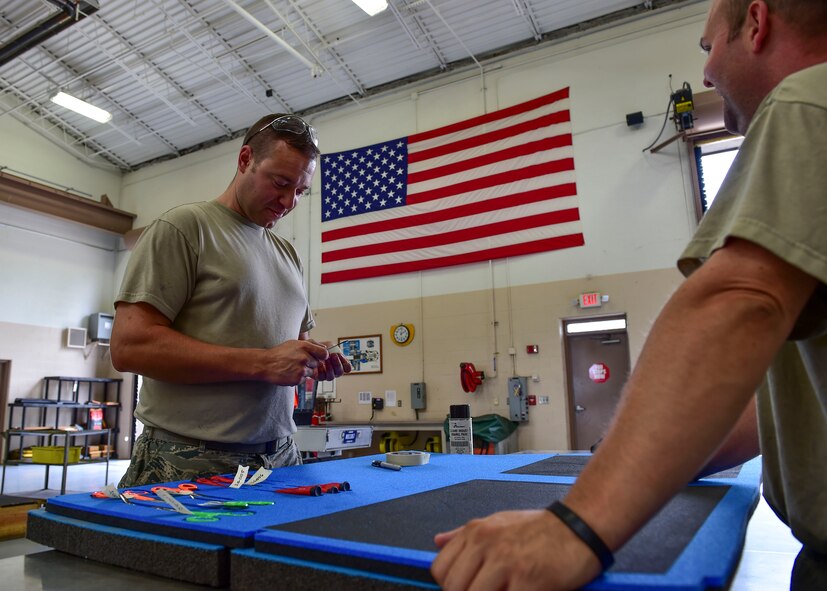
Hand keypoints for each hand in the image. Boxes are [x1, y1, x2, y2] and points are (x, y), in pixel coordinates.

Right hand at [263, 340, 329, 385]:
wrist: (265, 364)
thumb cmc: (279, 353)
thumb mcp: (294, 343)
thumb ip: (311, 344)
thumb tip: (324, 348)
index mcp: (304, 346)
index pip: (324, 353)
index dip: (322, 356)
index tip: (318, 357)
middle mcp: (304, 357)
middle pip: (317, 363)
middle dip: (311, 364)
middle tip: (298, 362)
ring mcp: (302, 369)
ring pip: (311, 372)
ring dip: (305, 371)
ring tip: (293, 368)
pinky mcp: (298, 379)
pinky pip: (304, 379)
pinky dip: (299, 378)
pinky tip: (290, 373)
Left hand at [314, 344, 351, 381]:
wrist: (310, 350)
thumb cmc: (322, 348)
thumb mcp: (330, 345)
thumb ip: (335, 349)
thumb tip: (335, 354)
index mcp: (341, 364)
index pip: (348, 368)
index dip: (345, 363)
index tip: (340, 355)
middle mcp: (335, 371)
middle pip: (340, 372)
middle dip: (337, 363)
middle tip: (333, 355)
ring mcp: (327, 375)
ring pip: (331, 377)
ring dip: (329, 368)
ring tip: (325, 359)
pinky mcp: (319, 377)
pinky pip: (322, 377)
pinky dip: (321, 370)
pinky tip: (319, 363)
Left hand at [431, 509, 601, 590]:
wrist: (579, 527)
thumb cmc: (540, 528)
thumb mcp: (498, 521)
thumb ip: (465, 535)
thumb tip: (438, 541)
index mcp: (476, 531)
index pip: (441, 569)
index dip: (450, 587)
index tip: (466, 589)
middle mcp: (486, 544)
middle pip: (454, 588)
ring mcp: (506, 562)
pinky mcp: (528, 580)